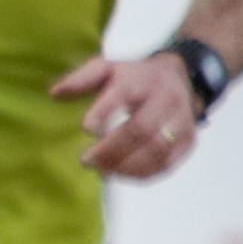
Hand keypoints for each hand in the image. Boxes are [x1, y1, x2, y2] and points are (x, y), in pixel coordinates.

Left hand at [53, 50, 206, 180]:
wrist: (180, 77)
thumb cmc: (132, 77)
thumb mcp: (107, 68)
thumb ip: (81, 79)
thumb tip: (54, 93)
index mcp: (142, 80)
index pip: (125, 94)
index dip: (105, 112)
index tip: (86, 128)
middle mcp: (165, 99)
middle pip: (141, 128)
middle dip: (111, 148)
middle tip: (85, 160)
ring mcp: (181, 120)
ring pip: (157, 149)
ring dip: (126, 165)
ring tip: (102, 171)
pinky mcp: (188, 140)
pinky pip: (167, 163)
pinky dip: (142, 174)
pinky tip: (120, 174)